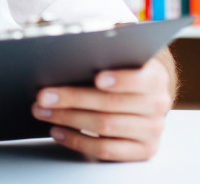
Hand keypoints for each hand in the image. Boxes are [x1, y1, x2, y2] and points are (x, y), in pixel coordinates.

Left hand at [32, 55, 173, 161]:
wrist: (145, 98)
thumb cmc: (122, 73)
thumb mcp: (120, 58)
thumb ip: (102, 53)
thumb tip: (62, 48)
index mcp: (155, 77)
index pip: (140, 79)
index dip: (120, 79)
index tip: (97, 78)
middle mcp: (157, 105)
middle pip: (111, 104)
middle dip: (72, 99)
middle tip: (43, 96)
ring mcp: (151, 130)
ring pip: (104, 126)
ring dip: (67, 119)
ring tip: (42, 111)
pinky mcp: (142, 150)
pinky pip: (105, 149)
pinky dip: (77, 140)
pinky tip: (57, 131)